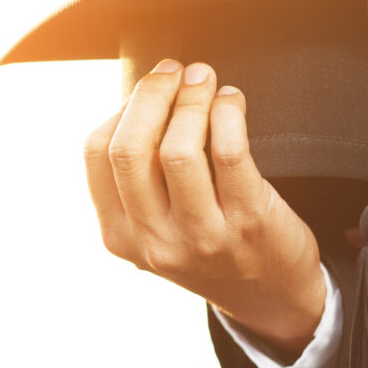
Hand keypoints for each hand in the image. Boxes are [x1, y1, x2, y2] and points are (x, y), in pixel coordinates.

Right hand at [83, 59, 325, 354]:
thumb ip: (138, 176)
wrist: (270, 296)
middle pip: (130, 149)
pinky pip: (229, 152)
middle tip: (176, 71)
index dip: (124, 107)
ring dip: (193, 100)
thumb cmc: (210, 244)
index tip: (149, 85)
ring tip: (206, 82)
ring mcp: (201, 236)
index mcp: (120, 235)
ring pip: (178, 150)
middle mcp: (154, 240)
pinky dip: (228, 113)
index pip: (98, 154)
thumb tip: (145, 94)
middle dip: (152, 95)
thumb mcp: (155, 225)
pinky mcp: (248, 223)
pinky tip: (232, 102)